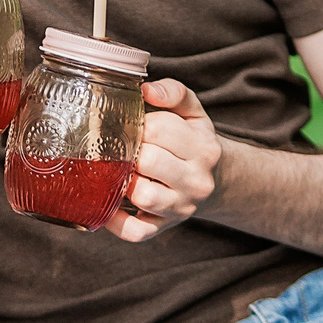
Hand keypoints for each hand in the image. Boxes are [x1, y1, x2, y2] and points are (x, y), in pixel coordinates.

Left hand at [107, 78, 221, 241]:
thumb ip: (174, 92)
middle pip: (150, 161)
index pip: (161, 129)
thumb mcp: (193, 112)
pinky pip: (136, 231)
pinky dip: (117, 223)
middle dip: (130, 151)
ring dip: (124, 182)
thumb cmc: (193, 142)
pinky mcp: (164, 227)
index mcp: (203, 148)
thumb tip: (146, 90)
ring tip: (120, 170)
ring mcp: (181, 207)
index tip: (134, 126)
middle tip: (122, 147)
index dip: (139, 124)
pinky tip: (108, 205)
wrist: (214, 182)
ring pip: (145, 196)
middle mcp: (197, 181)